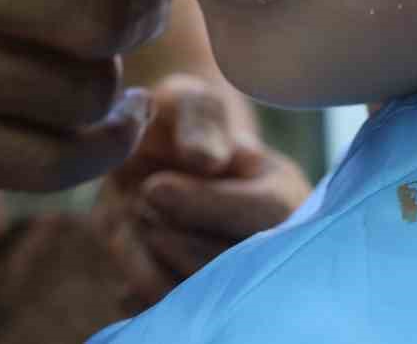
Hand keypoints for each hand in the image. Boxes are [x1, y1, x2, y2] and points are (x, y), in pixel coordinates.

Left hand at [95, 74, 311, 311]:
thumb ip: (200, 120)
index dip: (204, 204)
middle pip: (230, 263)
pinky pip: (162, 313)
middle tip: (139, 203)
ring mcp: (239, 287)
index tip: (151, 188)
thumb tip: (203, 159)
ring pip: (196, 295)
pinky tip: (132, 248)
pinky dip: (137, 282)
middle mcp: (273, 251)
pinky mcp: (198, 309)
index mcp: (284, 197)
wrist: (160, 168)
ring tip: (138, 222)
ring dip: (149, 261)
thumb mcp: (192, 104)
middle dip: (172, 234)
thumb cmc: (180, 128)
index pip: (264, 212)